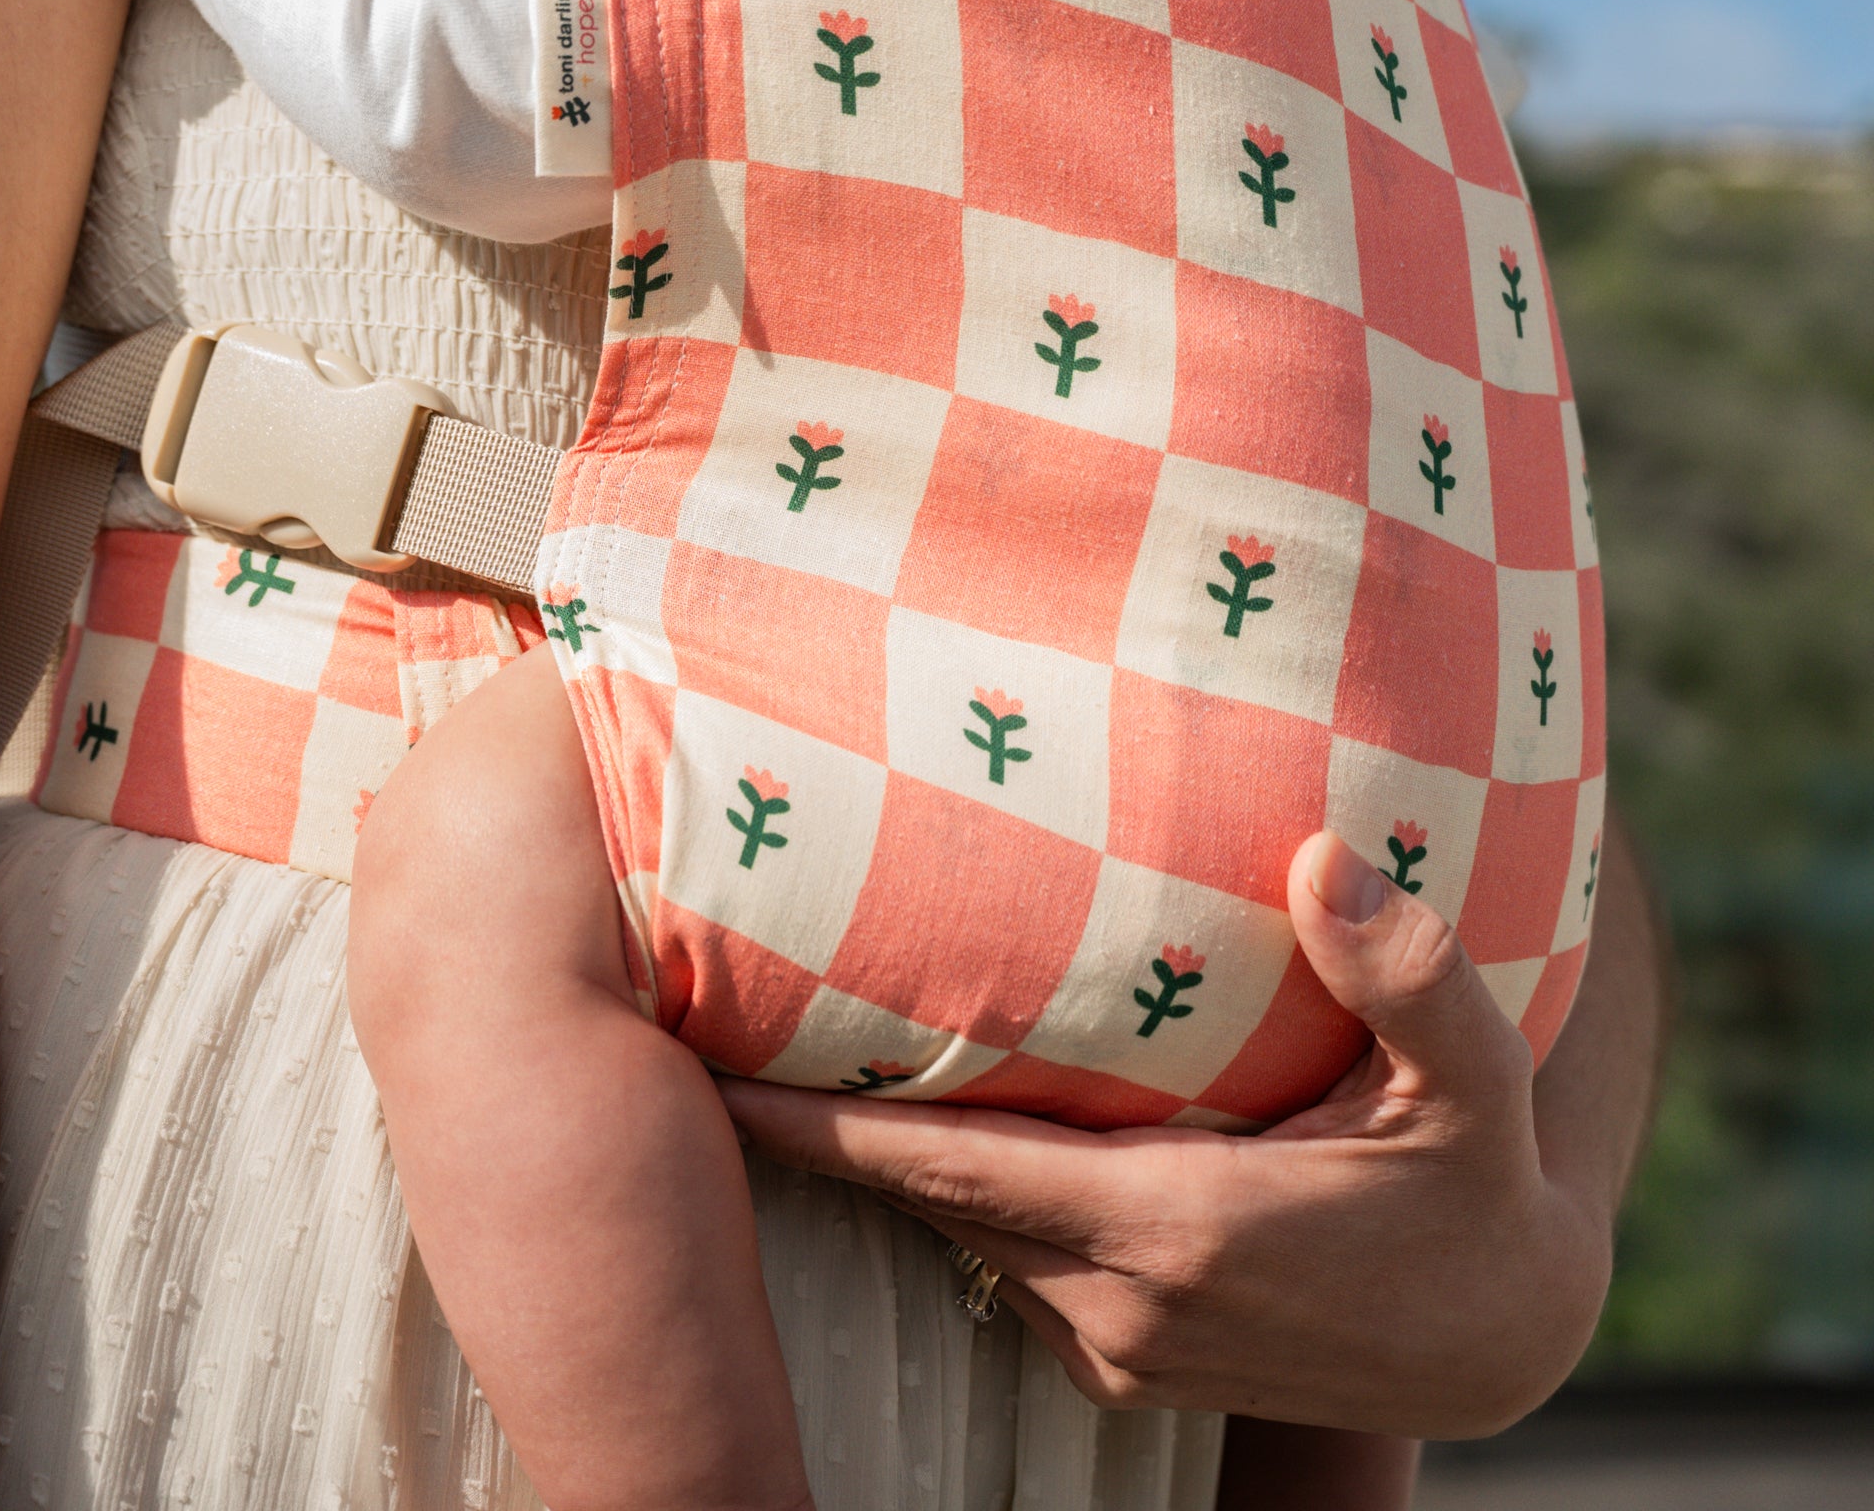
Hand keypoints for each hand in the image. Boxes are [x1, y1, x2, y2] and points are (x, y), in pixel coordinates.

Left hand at [723, 828, 1663, 1440]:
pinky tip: (950, 1134)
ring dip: (901, 1168)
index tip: (719, 1086)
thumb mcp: (1477, 1079)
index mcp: (1182, 1230)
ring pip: (966, 1241)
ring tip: (820, 1065)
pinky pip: (1010, 1273)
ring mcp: (1125, 1350)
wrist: (1501, 1339)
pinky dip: (967, 1206)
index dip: (831, 1130)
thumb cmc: (1478, 1187)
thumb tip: (1324, 856)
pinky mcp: (1132, 1366)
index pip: (956, 1174)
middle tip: (728, 1040)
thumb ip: (1408, 972)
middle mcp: (1129, 1304)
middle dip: (831, 1134)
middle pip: (934, 1206)